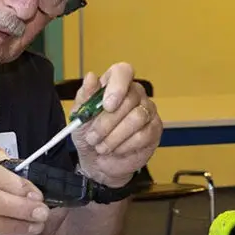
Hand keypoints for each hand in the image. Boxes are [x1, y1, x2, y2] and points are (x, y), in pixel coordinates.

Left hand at [72, 63, 161, 187]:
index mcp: (114, 85)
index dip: (117, 86)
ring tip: (101, 146)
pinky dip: (125, 146)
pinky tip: (116, 150)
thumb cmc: (89, 135)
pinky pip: (143, 135)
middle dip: (107, 122)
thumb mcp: (79, 117)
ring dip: (114, 136)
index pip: (123, 71)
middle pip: (129, 99)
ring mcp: (147, 111)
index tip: (107, 106)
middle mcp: (134, 94)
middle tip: (93, 137)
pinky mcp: (154, 130)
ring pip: (137, 118)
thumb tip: (91, 77)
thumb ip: (85, 97)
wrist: (96, 162)